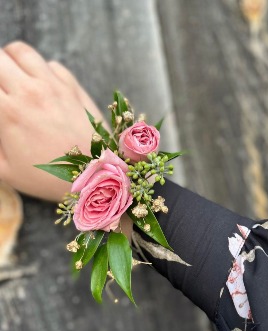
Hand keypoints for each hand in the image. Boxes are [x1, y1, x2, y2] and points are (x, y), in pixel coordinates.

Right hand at [0, 41, 104, 200]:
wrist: (95, 175)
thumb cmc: (48, 178)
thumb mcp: (5, 170)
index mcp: (8, 112)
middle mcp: (31, 91)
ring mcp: (55, 86)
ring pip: (22, 52)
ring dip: (11, 60)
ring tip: (12, 77)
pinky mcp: (74, 88)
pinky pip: (52, 65)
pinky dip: (41, 70)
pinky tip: (41, 86)